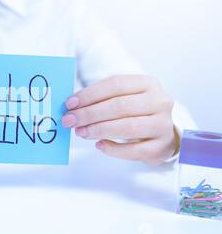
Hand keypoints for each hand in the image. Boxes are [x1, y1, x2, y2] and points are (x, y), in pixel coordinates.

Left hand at [61, 75, 176, 164]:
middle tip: (70, 120)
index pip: (116, 84)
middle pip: (120, 106)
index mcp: (148, 83)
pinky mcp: (162, 147)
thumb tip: (71, 106)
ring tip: (81, 132)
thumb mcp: (122, 98)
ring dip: (99, 130)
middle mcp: (160, 101)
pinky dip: (113, 149)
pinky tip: (99, 145)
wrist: (161, 133)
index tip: (70, 104)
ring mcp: (163, 125)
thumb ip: (100, 99)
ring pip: (128, 127)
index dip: (90, 94)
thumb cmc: (135, 112)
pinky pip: (134, 150)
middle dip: (90, 114)